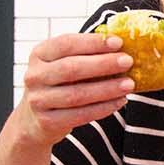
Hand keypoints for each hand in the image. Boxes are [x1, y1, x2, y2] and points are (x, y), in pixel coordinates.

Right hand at [15, 33, 136, 145]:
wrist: (34, 119)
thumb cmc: (58, 84)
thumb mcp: (62, 63)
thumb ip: (85, 54)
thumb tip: (121, 46)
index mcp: (39, 54)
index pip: (66, 44)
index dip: (93, 43)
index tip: (118, 42)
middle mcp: (34, 76)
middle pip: (71, 68)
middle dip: (103, 64)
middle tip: (128, 61)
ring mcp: (38, 100)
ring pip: (77, 94)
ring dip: (107, 89)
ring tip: (129, 84)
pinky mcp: (47, 122)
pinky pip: (80, 115)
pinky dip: (103, 108)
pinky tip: (119, 101)